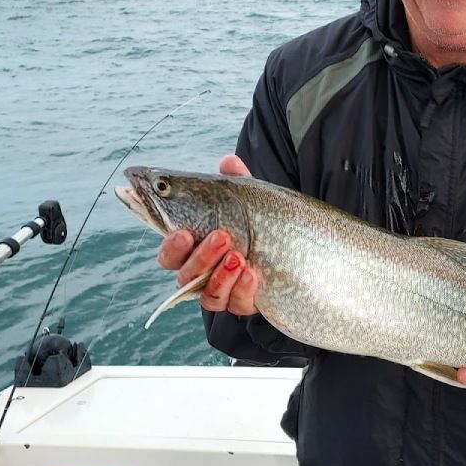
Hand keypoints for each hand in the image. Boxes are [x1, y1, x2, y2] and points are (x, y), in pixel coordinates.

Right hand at [156, 154, 258, 315]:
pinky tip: (252, 273)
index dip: (171, 246)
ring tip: (239, 256)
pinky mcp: (243, 302)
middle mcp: (203, 272)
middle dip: (200, 257)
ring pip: (207, 294)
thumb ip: (237, 183)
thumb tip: (229, 162)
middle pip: (184, 275)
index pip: (170, 254)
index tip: (184, 233)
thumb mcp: (249, 200)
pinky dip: (241, 288)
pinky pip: (235, 304)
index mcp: (195, 248)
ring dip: (219, 275)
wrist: (295, 247)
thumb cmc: (259, 222)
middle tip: (222, 236)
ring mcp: (223, 290)